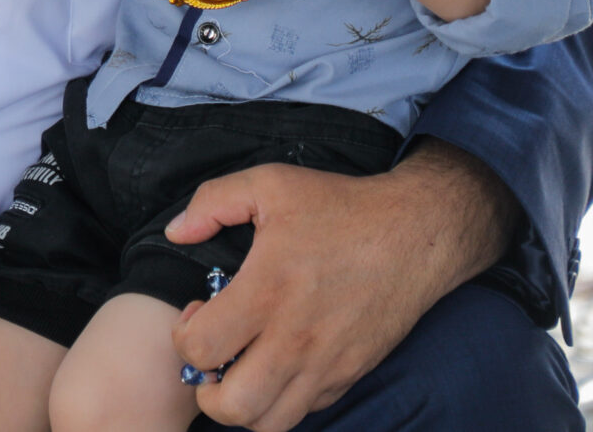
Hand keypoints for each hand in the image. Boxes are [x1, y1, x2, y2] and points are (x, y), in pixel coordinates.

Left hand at [161, 142, 515, 431]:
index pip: (201, 349)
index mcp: (267, 292)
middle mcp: (295, 339)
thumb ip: (212, 202)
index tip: (200, 311)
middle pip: (232, 407)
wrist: (416, 233)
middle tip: (212, 357)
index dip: (184, 337)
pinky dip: (281, 400)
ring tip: (241, 369)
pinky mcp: (349, 374)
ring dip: (243, 405)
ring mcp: (326, 364)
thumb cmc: (341, 207)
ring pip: (269, 423)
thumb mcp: (270, 183)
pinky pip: (305, 411)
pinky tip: (277, 364)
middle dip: (206, 391)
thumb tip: (176, 233)